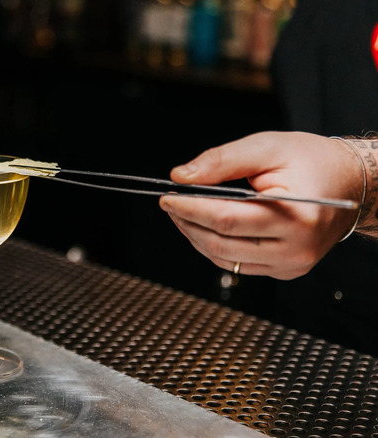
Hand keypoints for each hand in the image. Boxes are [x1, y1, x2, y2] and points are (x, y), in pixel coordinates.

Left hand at [159, 131, 363, 279]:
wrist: (350, 183)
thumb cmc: (311, 161)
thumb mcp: (267, 147)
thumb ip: (222, 160)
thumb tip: (181, 177)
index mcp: (297, 215)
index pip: (227, 219)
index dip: (190, 209)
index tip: (167, 197)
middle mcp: (296, 248)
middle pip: (221, 243)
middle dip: (188, 222)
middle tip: (170, 203)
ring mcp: (291, 265)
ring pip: (224, 258)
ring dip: (196, 236)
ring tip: (183, 213)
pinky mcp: (284, 271)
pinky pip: (237, 264)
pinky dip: (214, 246)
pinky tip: (204, 226)